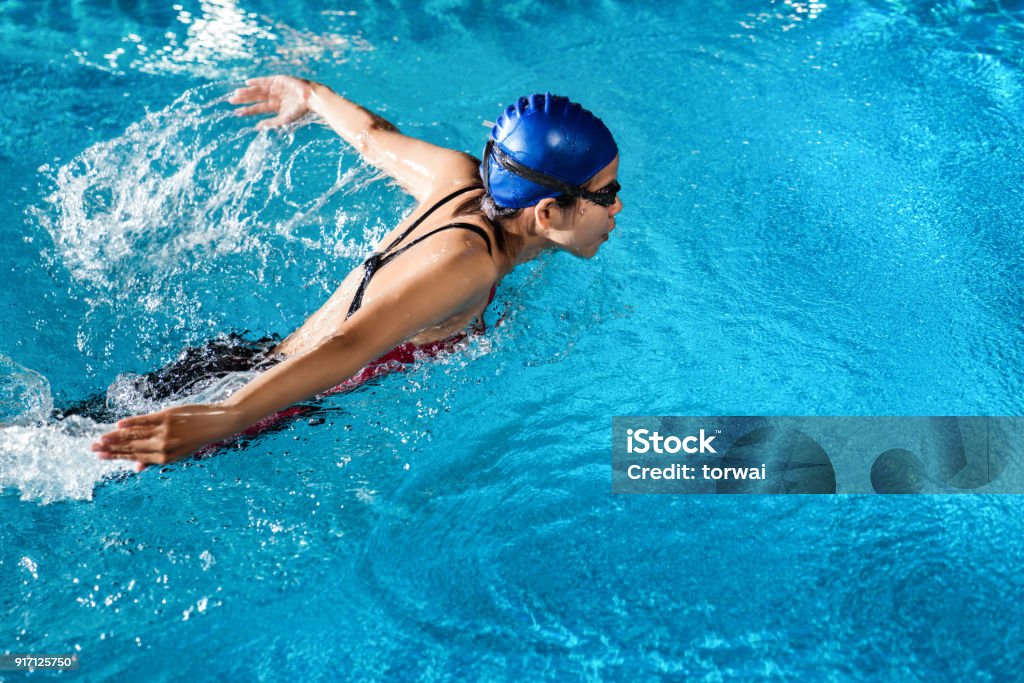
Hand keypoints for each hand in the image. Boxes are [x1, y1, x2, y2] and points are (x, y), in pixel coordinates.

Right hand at [91, 404, 243, 471]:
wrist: (217, 423)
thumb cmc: (195, 438)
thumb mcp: (179, 453)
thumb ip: (156, 459)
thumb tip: (136, 469)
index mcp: (165, 458)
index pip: (135, 457)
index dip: (116, 457)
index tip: (100, 456)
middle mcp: (163, 446)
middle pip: (131, 447)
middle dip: (110, 448)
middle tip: (91, 448)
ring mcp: (165, 431)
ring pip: (135, 435)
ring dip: (115, 436)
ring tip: (100, 438)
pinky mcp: (168, 416)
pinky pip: (145, 420)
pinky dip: (131, 422)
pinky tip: (118, 424)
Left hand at [228, 75, 314, 128]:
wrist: (311, 99)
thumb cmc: (300, 111)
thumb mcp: (284, 119)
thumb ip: (271, 123)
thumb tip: (257, 127)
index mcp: (275, 106)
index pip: (258, 108)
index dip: (248, 110)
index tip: (237, 112)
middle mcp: (273, 97)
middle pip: (255, 98)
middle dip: (244, 99)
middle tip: (231, 101)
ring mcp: (275, 88)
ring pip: (258, 90)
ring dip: (247, 91)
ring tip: (236, 93)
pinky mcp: (278, 80)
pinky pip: (265, 80)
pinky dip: (256, 81)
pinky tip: (247, 83)